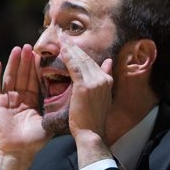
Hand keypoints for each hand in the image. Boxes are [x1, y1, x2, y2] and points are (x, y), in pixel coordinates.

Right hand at [0, 44, 52, 169]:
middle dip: (26, 60)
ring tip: (17, 49)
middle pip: (22, 75)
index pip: (35, 79)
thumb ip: (59, 107)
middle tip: (31, 46)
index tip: (42, 53)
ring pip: (10, 77)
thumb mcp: (51, 120)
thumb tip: (77, 97)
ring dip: (13, 63)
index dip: (38, 66)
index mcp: (32, 100)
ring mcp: (7, 100)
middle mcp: (19, 98)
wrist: (20, 151)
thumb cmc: (36, 139)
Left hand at [60, 40, 113, 167]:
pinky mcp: (84, 86)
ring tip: (60, 38)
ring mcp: (95, 82)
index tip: (72, 45)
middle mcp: (103, 79)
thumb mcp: (102, 97)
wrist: (91, 133)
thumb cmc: (92, 119)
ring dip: (70, 48)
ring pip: (81, 60)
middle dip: (75, 47)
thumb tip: (109, 62)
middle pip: (87, 58)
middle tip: (63, 36)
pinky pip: (75, 67)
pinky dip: (68, 57)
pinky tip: (62, 50)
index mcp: (107, 81)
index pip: (93, 62)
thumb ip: (104, 78)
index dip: (82, 53)